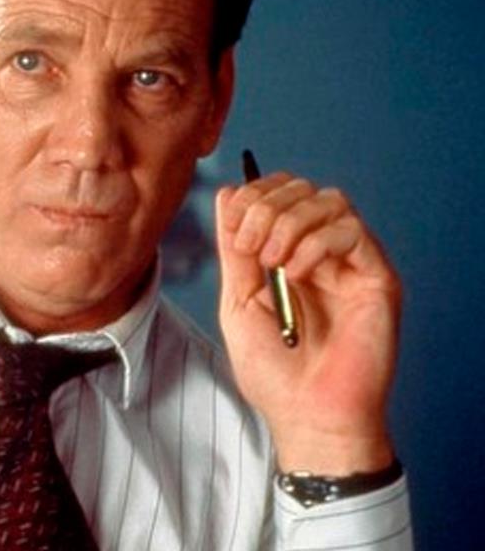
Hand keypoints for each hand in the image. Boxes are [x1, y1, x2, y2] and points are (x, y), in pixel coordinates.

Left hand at [216, 172, 400, 473]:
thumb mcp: (239, 299)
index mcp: (288, 252)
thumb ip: (234, 248)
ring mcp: (351, 262)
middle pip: (302, 188)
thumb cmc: (274, 370)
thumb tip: (229, 193)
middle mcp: (322, 250)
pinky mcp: (376, 276)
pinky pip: (351, 230)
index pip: (279, 192)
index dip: (254, 196)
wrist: (306, 416)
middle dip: (267, 207)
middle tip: (251, 248)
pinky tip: (298, 274)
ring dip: (289, 223)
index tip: (235, 233)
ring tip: (273, 263)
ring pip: (329, 199)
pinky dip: (316, 243)